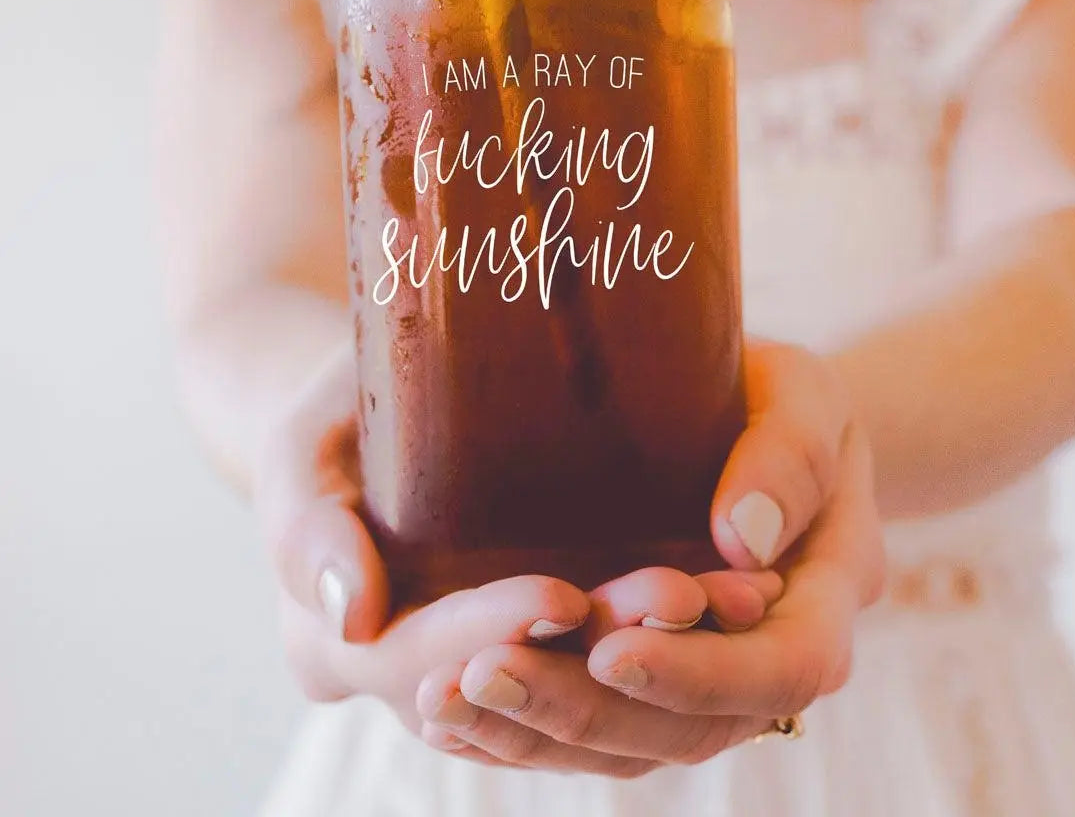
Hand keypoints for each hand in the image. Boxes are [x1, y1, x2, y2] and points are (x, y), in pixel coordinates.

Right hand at [252, 348, 782, 751]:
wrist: (370, 419)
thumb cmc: (329, 421)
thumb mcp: (298, 451)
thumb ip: (309, 530)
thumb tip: (354, 617)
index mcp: (345, 647)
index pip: (426, 665)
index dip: (494, 635)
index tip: (563, 594)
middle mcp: (424, 681)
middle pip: (520, 693)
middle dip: (603, 651)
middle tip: (682, 595)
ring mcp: (489, 670)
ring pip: (582, 696)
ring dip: (660, 657)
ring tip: (735, 597)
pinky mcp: (546, 645)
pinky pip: (611, 668)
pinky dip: (672, 642)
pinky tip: (734, 593)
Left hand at [418, 343, 883, 774]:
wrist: (761, 418)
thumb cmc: (784, 397)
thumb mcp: (805, 398)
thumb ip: (790, 457)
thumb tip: (744, 537)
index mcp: (824, 598)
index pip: (781, 670)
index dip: (700, 675)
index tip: (612, 650)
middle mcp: (766, 656)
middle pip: (691, 728)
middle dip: (587, 711)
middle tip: (488, 673)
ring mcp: (705, 672)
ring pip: (634, 742)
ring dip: (539, 731)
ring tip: (445, 697)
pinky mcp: (649, 667)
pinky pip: (597, 721)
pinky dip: (526, 726)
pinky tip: (452, 708)